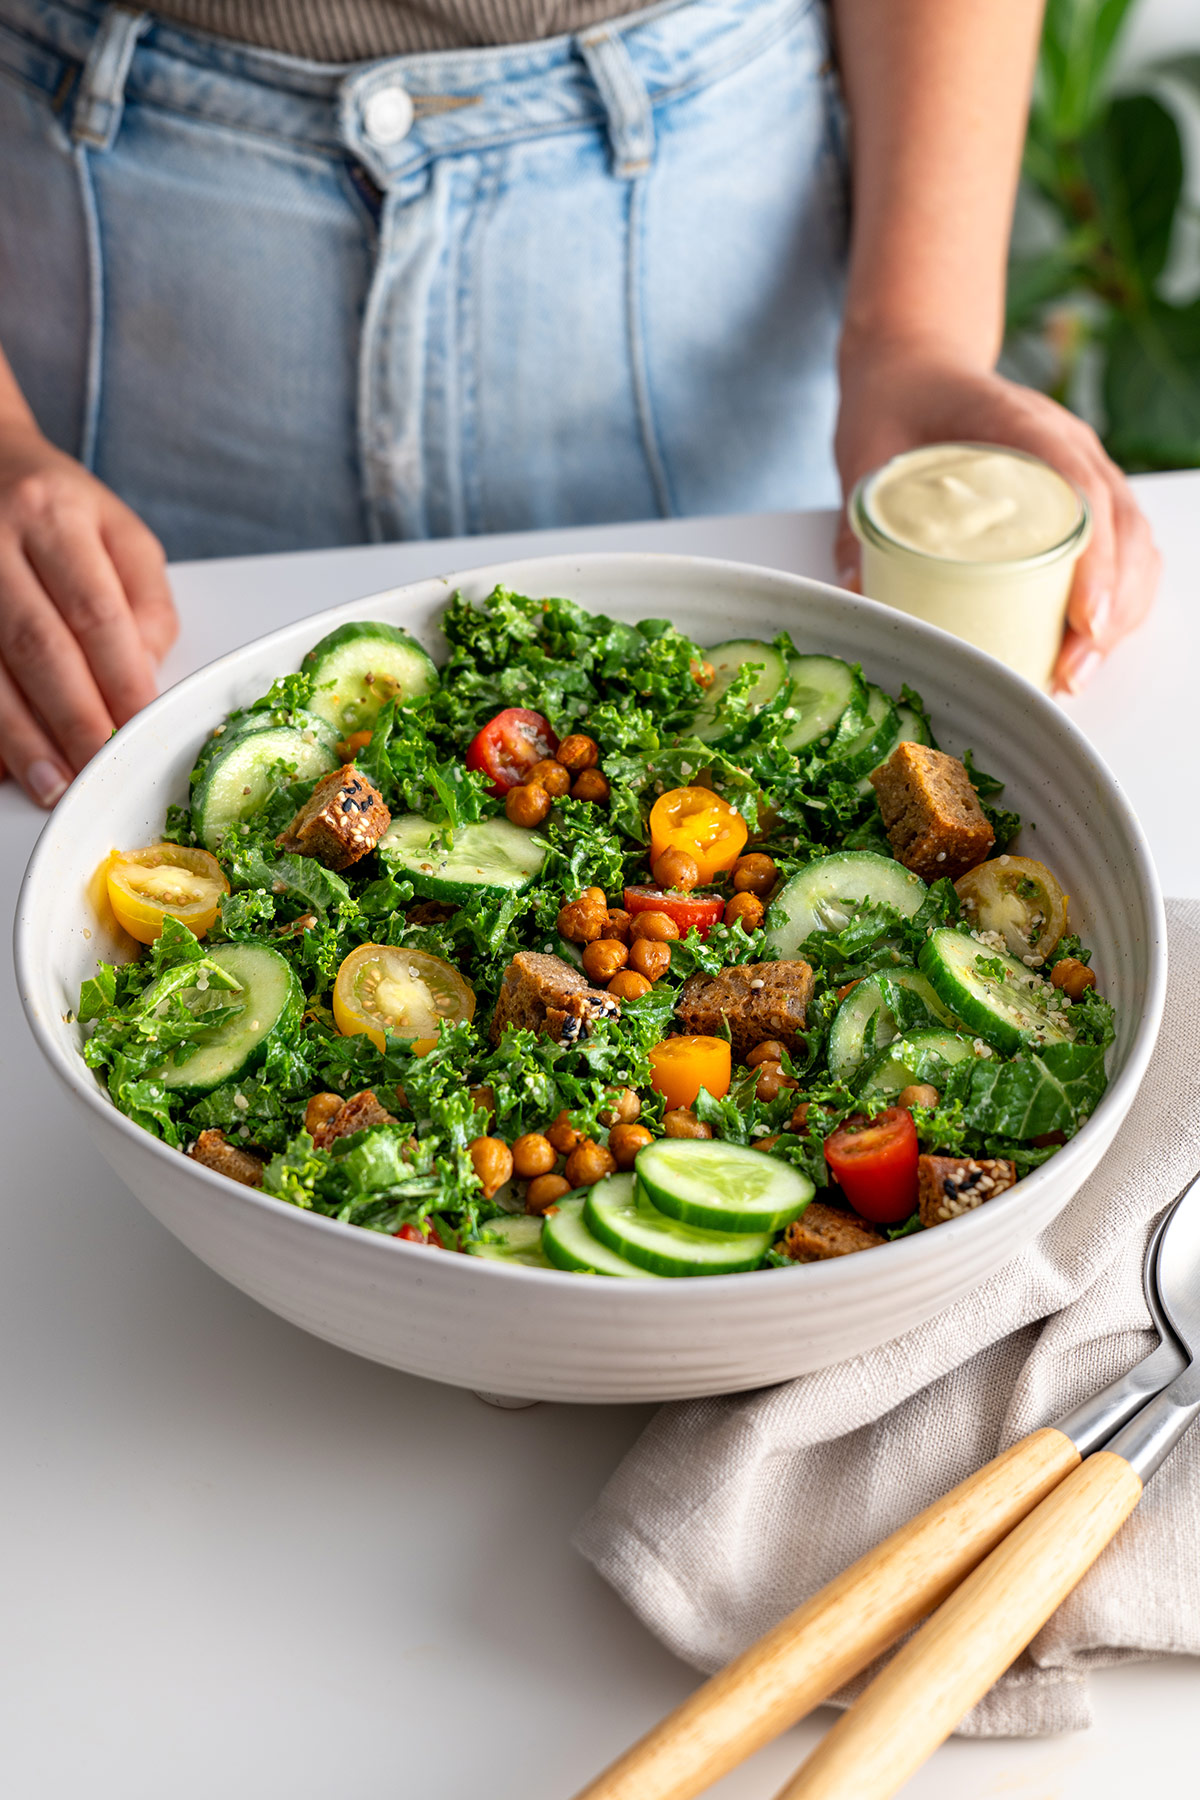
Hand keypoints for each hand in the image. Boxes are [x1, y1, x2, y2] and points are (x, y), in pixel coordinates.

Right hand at [0, 423, 176, 805]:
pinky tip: (2, 762)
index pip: (96, 612)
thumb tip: (145, 671)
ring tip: (51, 782)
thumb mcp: (118, 530)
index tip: (140, 727)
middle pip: (38, 644)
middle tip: (98, 770)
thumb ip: (146, 600)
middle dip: (72, 718)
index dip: (120, 679)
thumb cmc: (55, 506)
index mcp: (55, 514)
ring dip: (19, 734)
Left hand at [833, 346, 1160, 692]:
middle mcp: (1069, 446)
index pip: (1082, 488)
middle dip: (1111, 607)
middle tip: (1071, 670)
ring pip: (1134, 543)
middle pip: (1123, 527)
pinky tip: (1084, 644)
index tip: (1085, 619)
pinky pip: (1121, 548)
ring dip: (1119, 611)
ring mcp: (1083, 470)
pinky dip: (1115, 598)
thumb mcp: (866, 454)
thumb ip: (857, 523)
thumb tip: (856, 594)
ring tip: (1076, 671)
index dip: (1095, 558)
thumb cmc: (898, 401)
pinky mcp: (1080, 498)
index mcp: (1025, 425)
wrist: (915, 367)